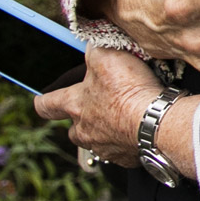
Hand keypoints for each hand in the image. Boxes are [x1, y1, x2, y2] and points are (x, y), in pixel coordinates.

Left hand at [35, 47, 199, 176]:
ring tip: (124, 115)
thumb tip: (91, 42)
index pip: (45, 105)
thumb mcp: (106, 55)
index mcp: (74, 105)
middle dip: (81, 118)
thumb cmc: (128, 90)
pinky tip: (141, 126)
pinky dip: (129, 139)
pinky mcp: (126, 158)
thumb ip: (94, 48)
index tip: (43, 98)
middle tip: (98, 105)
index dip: (43, 99)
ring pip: (97, 140)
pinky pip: (122, 149)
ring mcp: (104, 147)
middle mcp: (84, 130)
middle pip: (73, 128)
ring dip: (106, 129)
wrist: (156, 121)